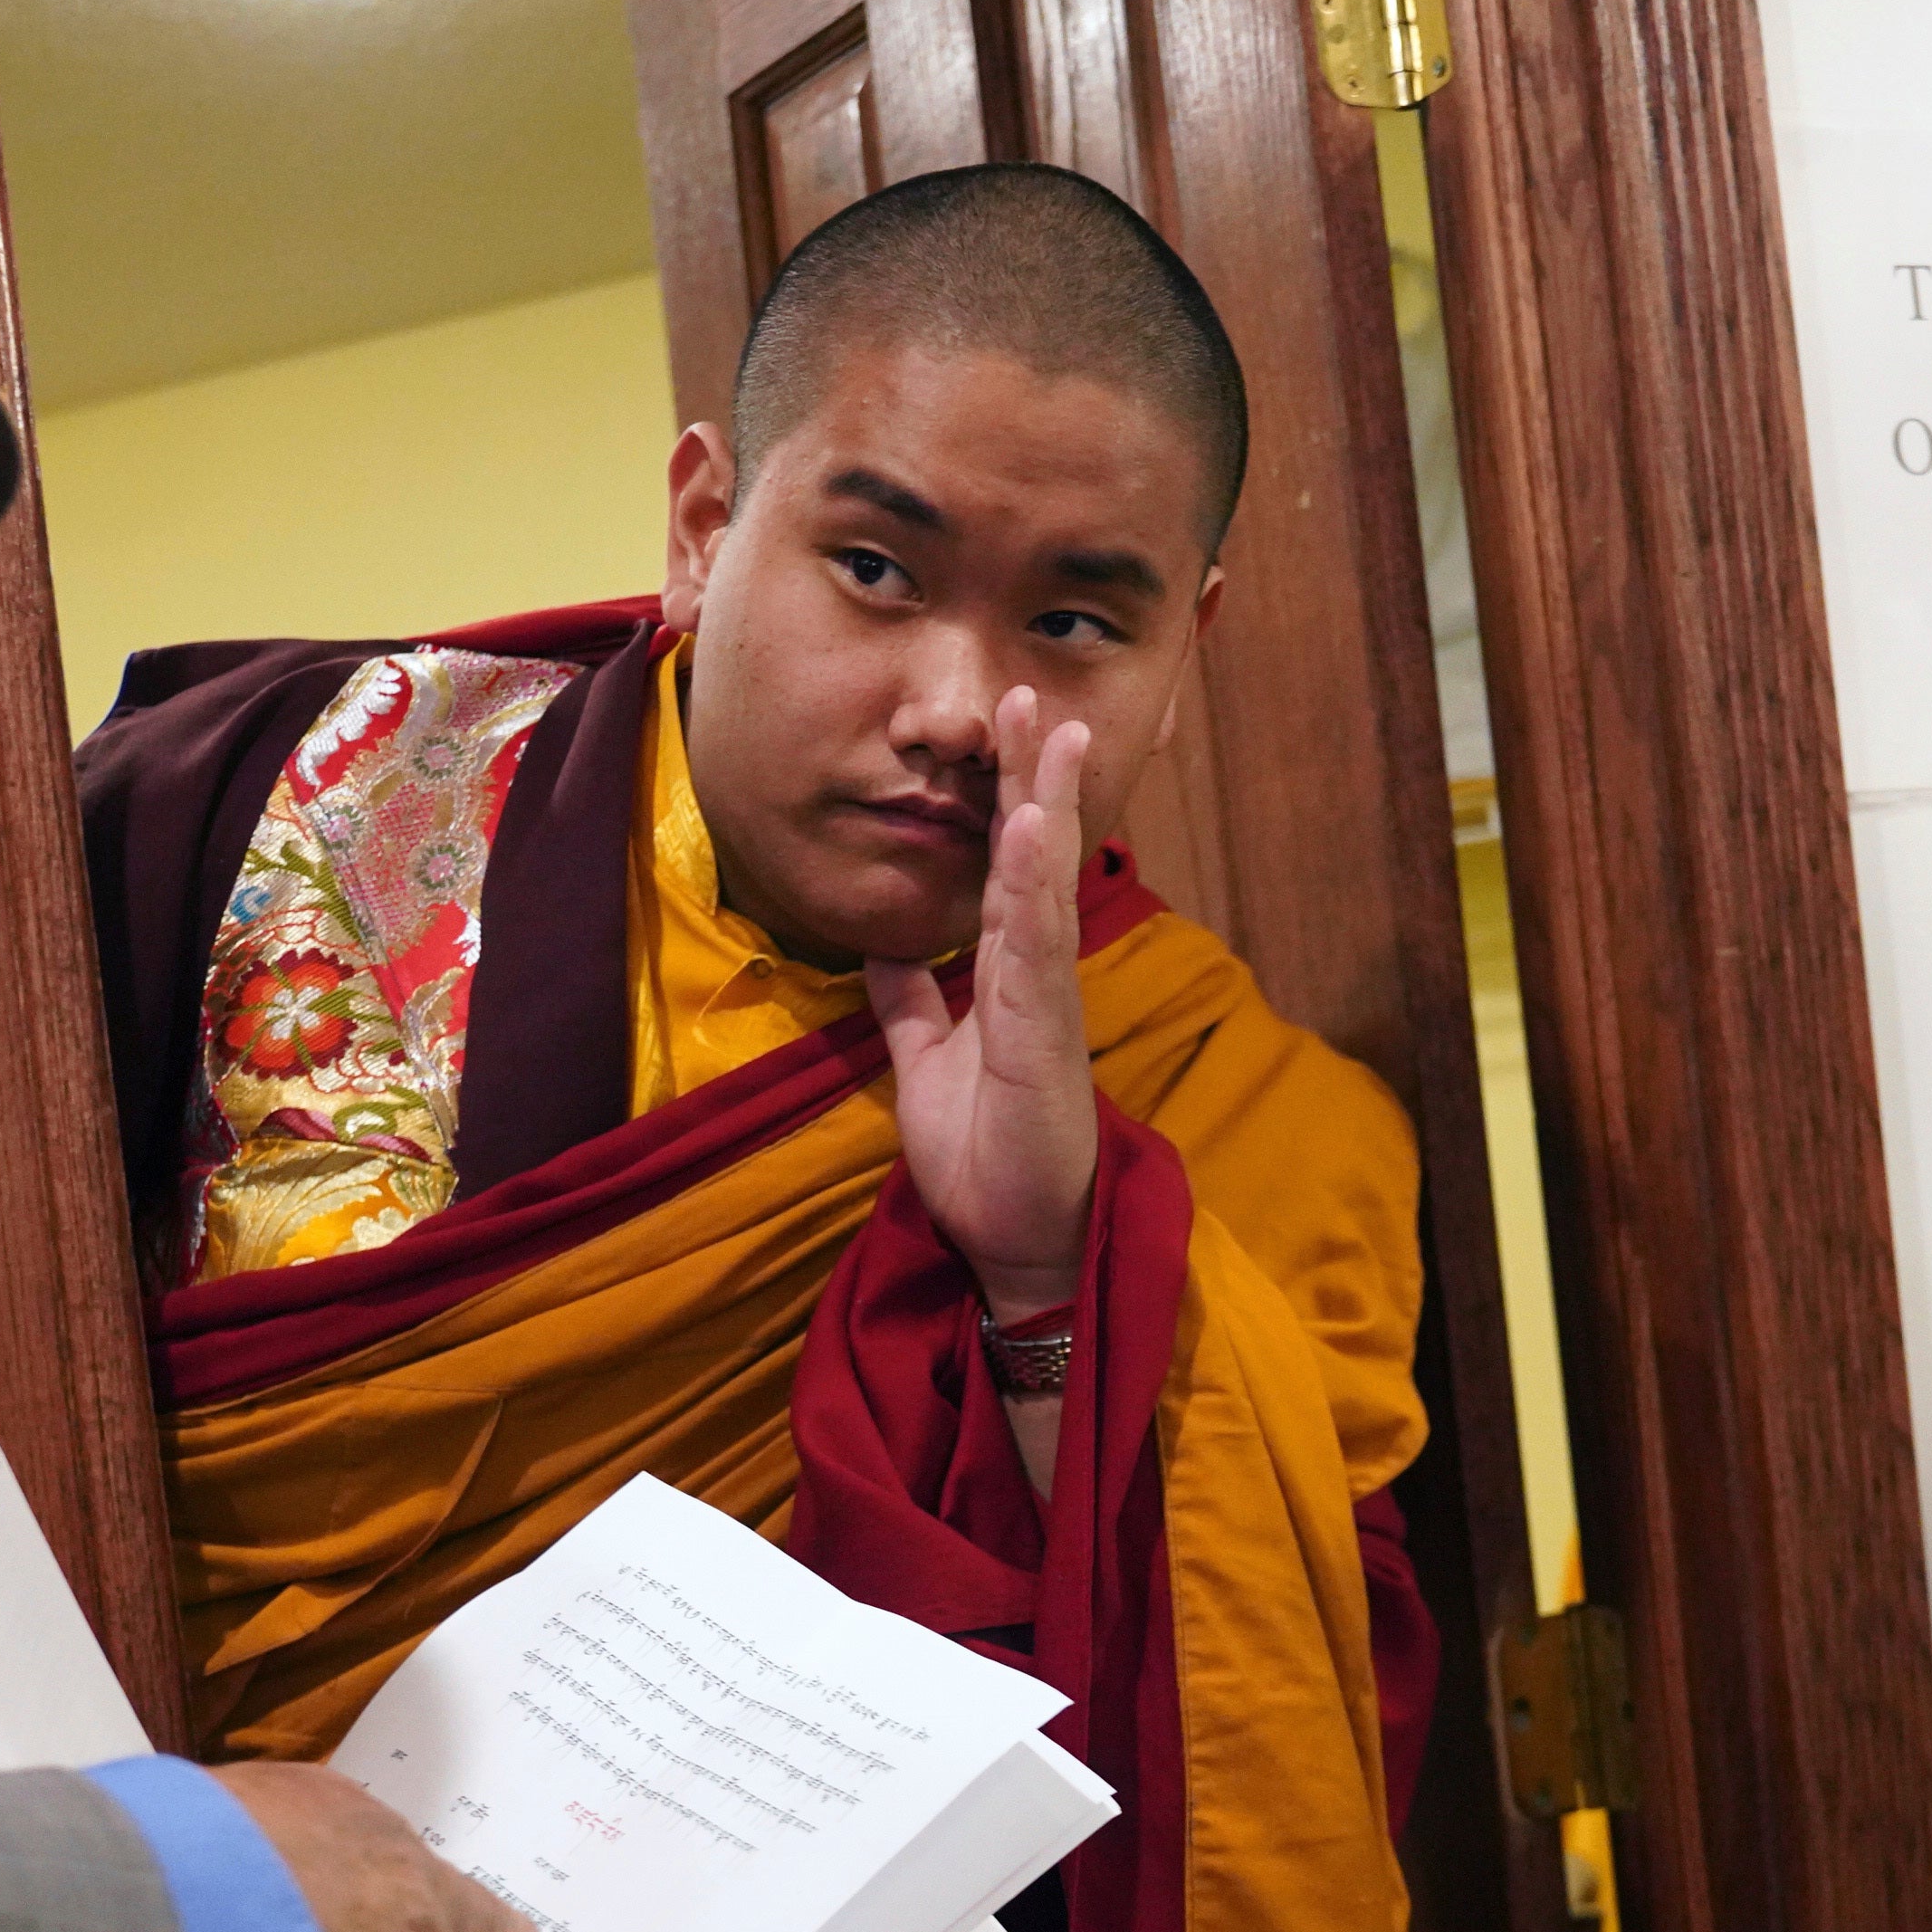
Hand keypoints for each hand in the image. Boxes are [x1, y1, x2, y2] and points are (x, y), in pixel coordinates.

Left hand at [875, 684, 1098, 1313]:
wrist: (1016, 1239)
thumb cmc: (985, 1158)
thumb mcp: (927, 1063)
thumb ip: (911, 1001)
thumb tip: (883, 944)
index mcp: (1010, 977)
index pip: (1007, 869)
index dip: (1009, 796)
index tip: (1009, 727)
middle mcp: (1036, 976)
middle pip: (1034, 857)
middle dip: (1033, 773)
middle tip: (1029, 692)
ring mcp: (1046, 1002)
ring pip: (1043, 886)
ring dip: (1044, 805)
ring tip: (1049, 732)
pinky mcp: (1043, 1037)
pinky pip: (1035, 948)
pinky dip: (1033, 886)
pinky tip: (1032, 830)